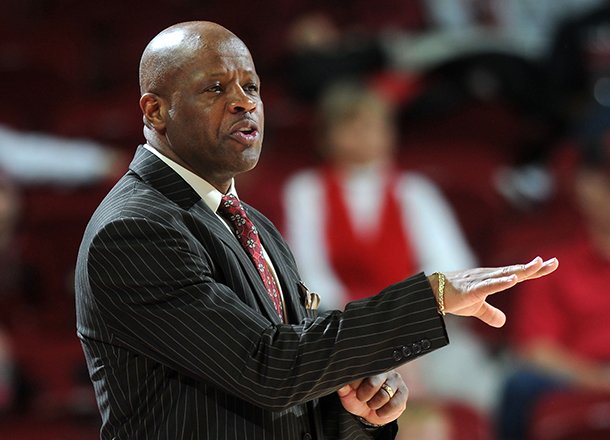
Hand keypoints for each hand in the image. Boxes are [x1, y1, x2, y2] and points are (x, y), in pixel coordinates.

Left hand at [337, 370, 407, 426]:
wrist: (370, 413)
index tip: (354, 390)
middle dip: (365, 395)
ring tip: (371, 405)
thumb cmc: (357, 398)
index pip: (361, 371)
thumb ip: (343, 386)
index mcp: (368, 367)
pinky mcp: (403, 391)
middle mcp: (382, 370)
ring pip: (385, 393)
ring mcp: (394, 379)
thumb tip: (339, 380)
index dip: (355, 385)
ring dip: (375, 404)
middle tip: (362, 398)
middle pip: (374, 381)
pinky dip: (386, 411)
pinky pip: (396, 402)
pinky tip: (380, 411)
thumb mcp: (347, 393)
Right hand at [429, 256, 558, 327]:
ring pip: (503, 274)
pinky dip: (500, 282)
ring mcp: (479, 281)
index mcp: (491, 280)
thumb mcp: (474, 307)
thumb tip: (503, 321)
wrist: (430, 294)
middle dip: (534, 268)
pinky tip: (512, 279)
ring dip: (520, 270)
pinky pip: (488, 285)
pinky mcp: (470, 289)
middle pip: (515, 271)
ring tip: (536, 264)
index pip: (517, 274)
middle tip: (553, 262)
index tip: (552, 264)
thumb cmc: (452, 297)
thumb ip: (490, 313)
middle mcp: (488, 276)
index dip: (534, 270)